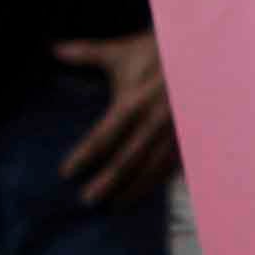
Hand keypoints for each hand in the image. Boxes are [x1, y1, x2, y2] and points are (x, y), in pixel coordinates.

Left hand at [56, 31, 175, 205]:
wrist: (199, 51)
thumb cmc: (157, 52)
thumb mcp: (121, 52)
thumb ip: (86, 53)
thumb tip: (55, 50)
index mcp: (131, 103)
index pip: (101, 138)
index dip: (83, 157)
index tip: (66, 172)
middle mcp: (152, 123)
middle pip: (125, 161)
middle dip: (106, 182)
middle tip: (87, 200)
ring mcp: (174, 133)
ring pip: (152, 169)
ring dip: (133, 189)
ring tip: (116, 204)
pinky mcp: (190, 137)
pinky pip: (174, 165)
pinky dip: (160, 181)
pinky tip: (148, 192)